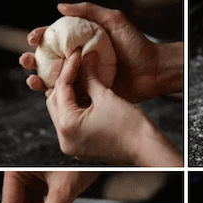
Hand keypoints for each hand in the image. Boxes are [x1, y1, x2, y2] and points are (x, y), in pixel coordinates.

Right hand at [19, 2, 182, 102]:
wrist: (153, 70)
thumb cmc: (136, 44)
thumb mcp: (113, 20)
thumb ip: (88, 11)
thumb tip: (60, 6)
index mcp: (79, 42)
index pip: (53, 38)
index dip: (40, 38)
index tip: (34, 39)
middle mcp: (77, 61)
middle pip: (46, 61)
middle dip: (31, 61)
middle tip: (26, 61)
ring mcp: (81, 80)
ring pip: (52, 81)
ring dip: (37, 81)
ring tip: (32, 81)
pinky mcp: (87, 96)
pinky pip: (67, 98)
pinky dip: (54, 98)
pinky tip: (48, 95)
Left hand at [46, 50, 182, 166]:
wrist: (147, 148)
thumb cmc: (130, 125)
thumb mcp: (106, 97)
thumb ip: (90, 77)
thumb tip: (85, 58)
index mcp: (67, 126)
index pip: (61, 90)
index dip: (69, 68)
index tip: (76, 54)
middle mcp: (65, 139)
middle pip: (55, 102)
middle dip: (64, 82)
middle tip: (74, 64)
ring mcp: (72, 146)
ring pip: (61, 113)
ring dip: (68, 95)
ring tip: (78, 76)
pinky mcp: (81, 147)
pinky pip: (71, 123)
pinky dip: (74, 108)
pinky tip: (83, 93)